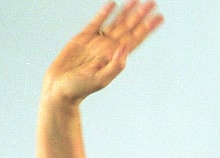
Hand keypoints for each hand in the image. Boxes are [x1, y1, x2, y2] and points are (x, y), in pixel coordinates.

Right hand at [42, 0, 162, 104]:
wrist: (60, 88)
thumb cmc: (80, 88)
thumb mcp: (101, 80)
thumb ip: (115, 65)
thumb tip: (125, 47)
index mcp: (116, 56)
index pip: (136, 39)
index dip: (148, 28)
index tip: (159, 17)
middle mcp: (109, 47)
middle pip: (129, 27)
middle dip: (141, 15)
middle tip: (153, 2)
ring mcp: (97, 41)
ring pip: (116, 22)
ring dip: (127, 11)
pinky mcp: (83, 38)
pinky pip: (96, 22)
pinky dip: (104, 12)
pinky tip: (113, 4)